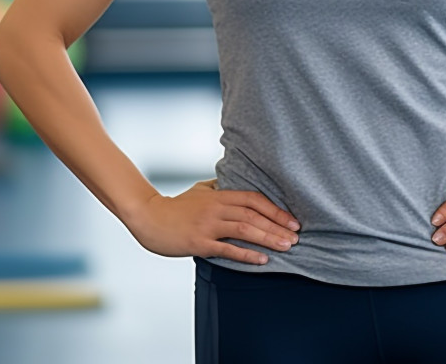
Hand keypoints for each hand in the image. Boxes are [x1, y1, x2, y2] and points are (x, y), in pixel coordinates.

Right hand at [126, 178, 301, 264]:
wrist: (148, 217)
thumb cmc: (176, 206)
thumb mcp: (201, 190)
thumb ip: (219, 188)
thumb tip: (235, 186)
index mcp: (220, 195)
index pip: (254, 199)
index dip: (275, 209)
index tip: (292, 220)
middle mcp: (217, 208)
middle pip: (254, 215)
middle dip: (278, 226)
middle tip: (297, 236)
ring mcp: (208, 225)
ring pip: (245, 230)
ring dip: (268, 238)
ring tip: (287, 247)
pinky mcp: (198, 242)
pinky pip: (227, 249)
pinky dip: (247, 254)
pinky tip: (262, 260)